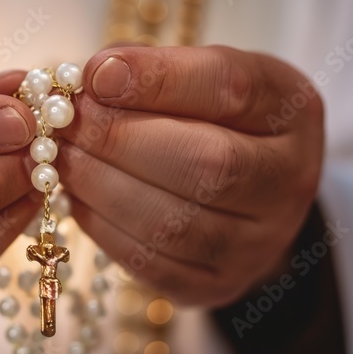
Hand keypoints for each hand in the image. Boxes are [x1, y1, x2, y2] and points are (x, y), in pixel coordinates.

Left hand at [55, 46, 323, 305]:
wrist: (245, 195)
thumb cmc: (213, 120)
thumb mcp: (200, 77)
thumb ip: (153, 69)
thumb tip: (94, 77)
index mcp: (291, 109)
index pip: (230, 88)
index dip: (158, 79)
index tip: (96, 73)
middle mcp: (289, 179)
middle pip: (207, 164)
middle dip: (119, 139)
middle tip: (64, 122)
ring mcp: (260, 242)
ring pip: (175, 222)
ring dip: (101, 186)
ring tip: (61, 157)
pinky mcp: (219, 284)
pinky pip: (153, 263)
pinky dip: (103, 227)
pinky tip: (77, 197)